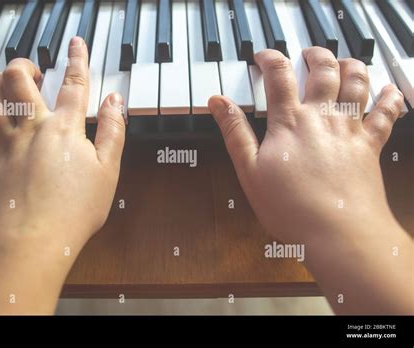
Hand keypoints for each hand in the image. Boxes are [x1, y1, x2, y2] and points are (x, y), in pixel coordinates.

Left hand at [0, 37, 124, 313]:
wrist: (36, 237)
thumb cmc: (75, 208)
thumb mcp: (109, 169)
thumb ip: (113, 130)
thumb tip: (116, 101)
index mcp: (65, 128)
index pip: (74, 83)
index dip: (77, 59)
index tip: (76, 43)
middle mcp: (32, 128)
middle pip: (18, 79)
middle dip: (24, 65)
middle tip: (33, 69)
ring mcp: (7, 144)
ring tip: (4, 81)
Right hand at [209, 47, 404, 242]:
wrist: (338, 232)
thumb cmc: (291, 207)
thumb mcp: (249, 171)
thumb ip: (234, 132)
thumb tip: (218, 102)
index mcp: (290, 122)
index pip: (279, 75)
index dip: (269, 58)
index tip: (263, 56)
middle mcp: (323, 117)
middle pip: (323, 69)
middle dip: (315, 55)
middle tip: (308, 53)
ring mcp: (350, 129)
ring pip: (357, 81)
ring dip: (350, 65)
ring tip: (343, 62)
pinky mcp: (371, 145)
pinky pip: (386, 113)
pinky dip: (389, 97)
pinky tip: (387, 90)